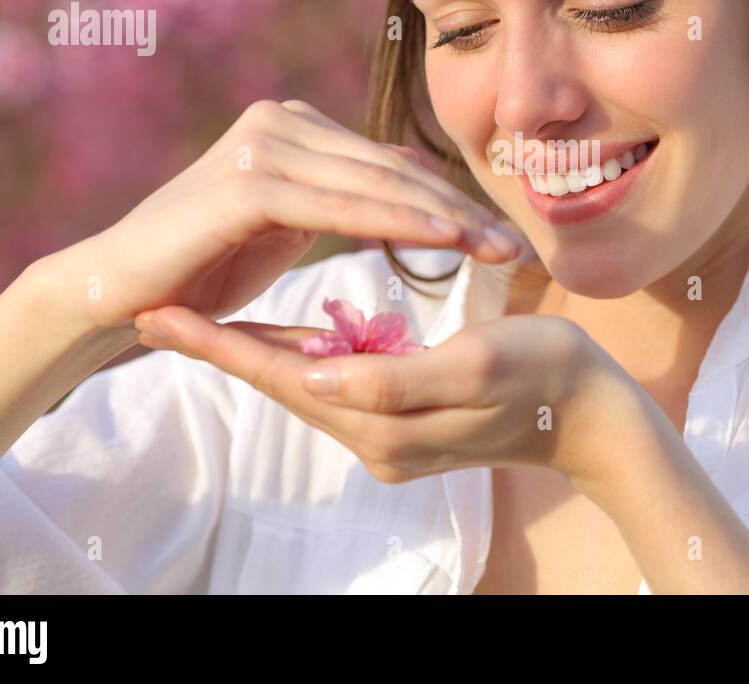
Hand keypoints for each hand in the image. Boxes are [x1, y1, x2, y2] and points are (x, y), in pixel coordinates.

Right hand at [39, 99, 524, 332]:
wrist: (115, 291)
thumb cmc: (203, 269)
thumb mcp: (287, 227)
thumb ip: (340, 204)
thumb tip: (406, 201)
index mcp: (295, 127)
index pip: (390, 165)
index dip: (450, 200)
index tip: (502, 235)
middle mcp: (282, 121)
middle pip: (393, 169)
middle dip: (463, 209)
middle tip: (520, 247)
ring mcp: (264, 144)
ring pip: (377, 184)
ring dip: (447, 218)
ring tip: (501, 248)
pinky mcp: (248, 180)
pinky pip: (341, 207)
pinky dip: (399, 224)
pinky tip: (448, 240)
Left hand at [133, 305, 641, 486]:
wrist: (595, 419)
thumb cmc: (550, 376)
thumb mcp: (479, 365)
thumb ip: (397, 375)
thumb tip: (315, 374)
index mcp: (386, 422)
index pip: (285, 378)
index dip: (221, 344)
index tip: (158, 317)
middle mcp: (375, 437)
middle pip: (282, 384)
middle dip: (220, 345)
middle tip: (153, 311)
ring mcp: (389, 434)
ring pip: (305, 384)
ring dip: (254, 350)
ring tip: (197, 317)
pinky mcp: (404, 422)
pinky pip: (338, 386)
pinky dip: (304, 357)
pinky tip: (284, 335)